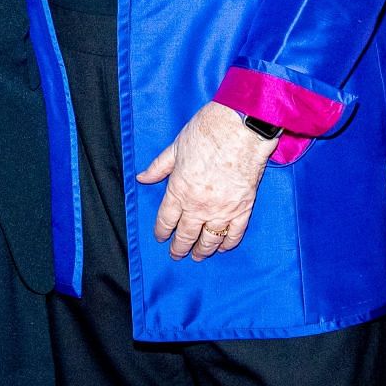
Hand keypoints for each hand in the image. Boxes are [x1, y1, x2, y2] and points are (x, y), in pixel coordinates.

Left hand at [137, 102, 277, 260]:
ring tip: (198, 256)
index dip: (162, 232)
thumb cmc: (206, 132)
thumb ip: (158, 167)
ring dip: (202, 250)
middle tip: (177, 255)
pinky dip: (227, 243)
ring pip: (209, 240)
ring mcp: (222, 210)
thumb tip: (142, 178)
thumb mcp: (175, 147)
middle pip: (186, 235)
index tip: (161, 238)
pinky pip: (234, 234)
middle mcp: (198, 206)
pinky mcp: (243, 208)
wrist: (240, 129)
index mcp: (178, 190)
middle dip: (180, 248)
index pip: (166, 220)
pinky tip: (223, 247)